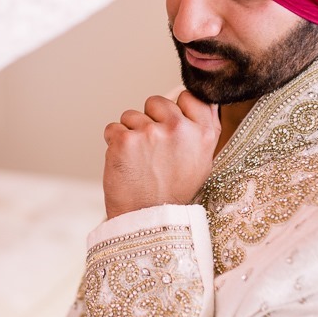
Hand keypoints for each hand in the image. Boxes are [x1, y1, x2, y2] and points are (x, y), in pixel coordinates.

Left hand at [102, 91, 219, 219]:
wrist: (149, 221)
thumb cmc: (174, 191)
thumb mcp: (203, 161)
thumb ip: (202, 127)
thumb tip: (199, 97)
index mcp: (204, 133)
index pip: (189, 95)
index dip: (176, 109)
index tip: (172, 128)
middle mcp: (179, 129)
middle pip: (157, 102)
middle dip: (151, 120)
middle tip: (154, 151)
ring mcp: (151, 132)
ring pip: (132, 115)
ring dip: (131, 133)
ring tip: (140, 160)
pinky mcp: (124, 139)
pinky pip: (113, 128)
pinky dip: (114, 143)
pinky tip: (126, 163)